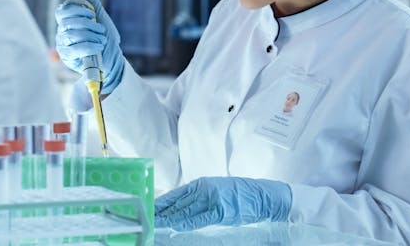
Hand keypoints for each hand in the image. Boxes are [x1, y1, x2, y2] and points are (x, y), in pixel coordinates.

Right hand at [55, 0, 124, 93]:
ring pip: (71, 35)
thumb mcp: (102, 17)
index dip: (76, 8)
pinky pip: (74, 49)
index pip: (63, 10)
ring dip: (91, 35)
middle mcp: (62, 31)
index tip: (92, 12)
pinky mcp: (67, 57)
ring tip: (102, 39)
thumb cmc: (105, 37)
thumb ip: (92, 2)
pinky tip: (99, 46)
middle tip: (101, 28)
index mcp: (68, 20)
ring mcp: (63, 44)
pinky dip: (89, 46)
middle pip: (67, 22)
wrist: (112, 58)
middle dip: (87, 24)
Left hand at [154, 176, 291, 230]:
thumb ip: (198, 198)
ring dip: (168, 218)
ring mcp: (212, 199)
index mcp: (202, 184)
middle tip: (146, 217)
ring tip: (155, 223)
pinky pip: (198, 219)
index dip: (161, 203)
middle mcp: (204, 189)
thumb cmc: (240, 194)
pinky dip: (186, 223)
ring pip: (184, 211)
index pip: (175, 194)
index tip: (148, 208)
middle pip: (177, 203)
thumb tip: (179, 208)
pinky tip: (175, 226)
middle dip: (161, 212)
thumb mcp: (216, 190)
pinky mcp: (220, 210)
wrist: (263, 196)